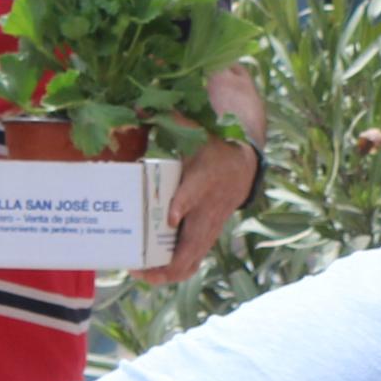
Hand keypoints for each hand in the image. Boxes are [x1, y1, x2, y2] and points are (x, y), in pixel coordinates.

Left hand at [135, 135, 252, 286]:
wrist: (243, 166)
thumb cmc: (214, 149)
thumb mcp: (196, 131)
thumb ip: (170, 121)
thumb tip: (138, 105)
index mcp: (205, 180)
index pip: (193, 194)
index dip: (182, 205)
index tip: (170, 217)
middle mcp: (208, 209)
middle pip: (193, 242)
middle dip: (170, 260)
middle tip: (141, 267)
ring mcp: (209, 227)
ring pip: (194, 258)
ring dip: (169, 272)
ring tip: (141, 275)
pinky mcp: (207, 237)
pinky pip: (193, 260)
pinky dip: (174, 271)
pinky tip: (150, 274)